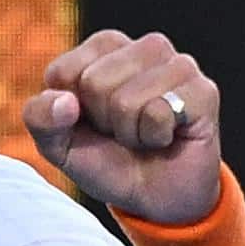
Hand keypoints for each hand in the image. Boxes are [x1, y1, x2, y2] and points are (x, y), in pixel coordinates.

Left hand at [23, 29, 221, 224]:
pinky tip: (167, 137)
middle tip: (121, 132)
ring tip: (143, 134)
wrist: (154, 197)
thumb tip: (64, 102)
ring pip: (126, 99)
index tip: (88, 122)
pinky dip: (154, 137)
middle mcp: (144, 48)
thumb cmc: (104, 160)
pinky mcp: (203, 90)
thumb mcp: (57, 144)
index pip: (63, 72)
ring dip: (129, 131)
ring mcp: (178, 65)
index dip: (67, 111)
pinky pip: (158, 113)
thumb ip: (40, 118)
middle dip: (101, 121)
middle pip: (94, 83)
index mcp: (104, 48)